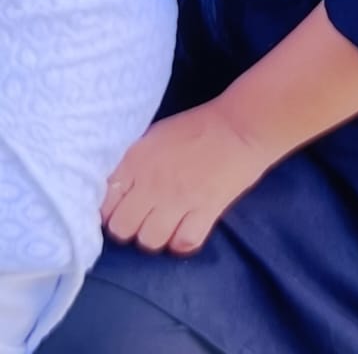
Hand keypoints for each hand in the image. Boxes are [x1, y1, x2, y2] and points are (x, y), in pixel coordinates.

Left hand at [100, 98, 266, 254]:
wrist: (241, 125)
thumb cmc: (196, 126)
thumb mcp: (154, 136)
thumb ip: (132, 162)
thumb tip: (113, 188)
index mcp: (136, 160)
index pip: (104, 203)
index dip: (110, 210)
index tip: (119, 208)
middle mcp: (152, 183)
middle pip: (121, 229)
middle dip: (128, 228)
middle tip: (141, 219)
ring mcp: (179, 199)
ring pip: (149, 241)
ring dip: (154, 236)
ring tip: (164, 225)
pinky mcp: (205, 211)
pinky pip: (182, 244)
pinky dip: (181, 242)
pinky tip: (184, 230)